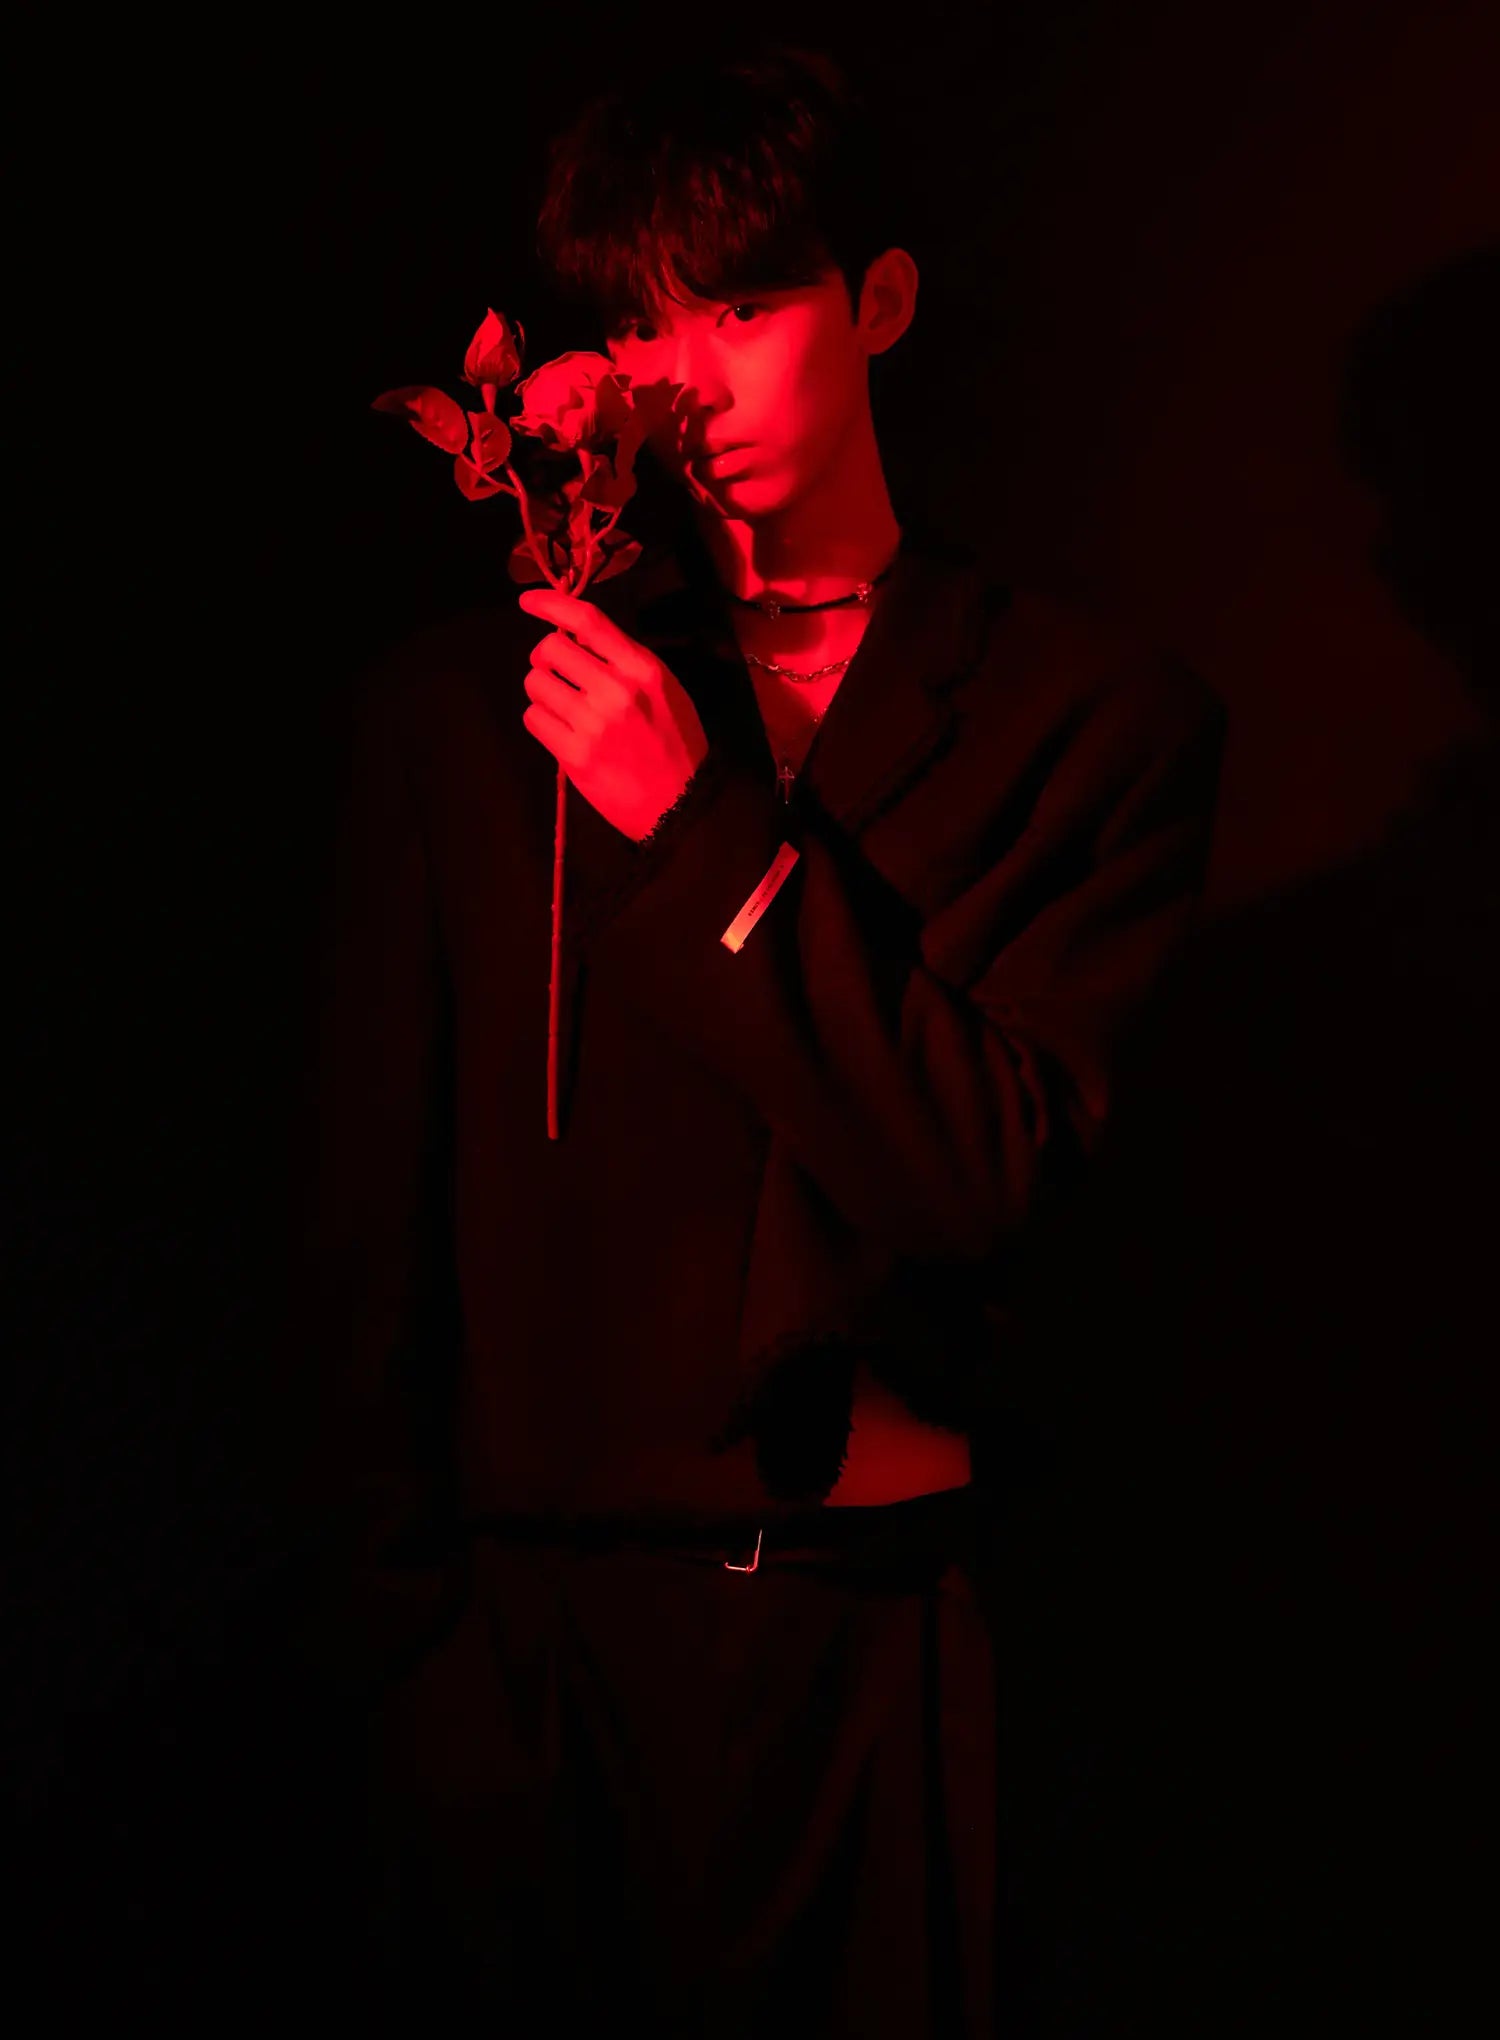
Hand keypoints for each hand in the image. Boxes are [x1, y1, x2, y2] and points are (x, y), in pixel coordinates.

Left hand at [517, 586, 710, 842]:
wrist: (681, 804)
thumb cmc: (675, 744)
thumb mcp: (664, 689)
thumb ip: (624, 661)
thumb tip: (574, 637)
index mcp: (642, 668)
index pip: (587, 620)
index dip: (551, 603)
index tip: (527, 601)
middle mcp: (616, 690)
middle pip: (550, 649)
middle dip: (546, 659)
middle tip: (558, 675)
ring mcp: (593, 724)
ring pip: (535, 683)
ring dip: (543, 692)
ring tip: (565, 709)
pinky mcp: (574, 755)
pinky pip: (534, 718)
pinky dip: (542, 721)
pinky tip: (563, 732)